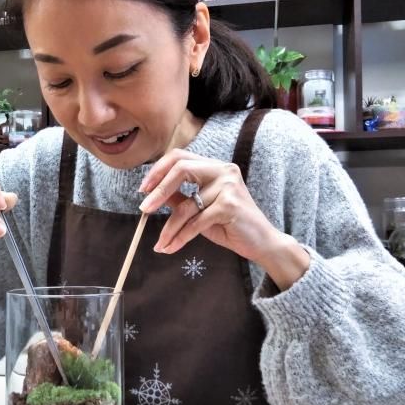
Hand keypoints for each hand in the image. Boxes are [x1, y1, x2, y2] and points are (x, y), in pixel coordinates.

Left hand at [138, 149, 277, 259]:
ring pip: (186, 206)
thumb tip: (153, 194)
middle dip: (158, 191)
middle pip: (180, 169)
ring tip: (160, 244)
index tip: (143, 189)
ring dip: (169, 228)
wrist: (261, 243)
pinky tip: (172, 247)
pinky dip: (181, 237)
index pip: (179, 157)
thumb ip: (181, 198)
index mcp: (215, 167)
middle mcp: (223, 170)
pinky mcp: (230, 206)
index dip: (158, 170)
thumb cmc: (230, 225)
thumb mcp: (201, 209)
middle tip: (144, 210)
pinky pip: (196, 222)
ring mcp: (228, 186)